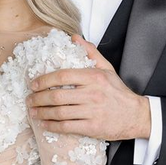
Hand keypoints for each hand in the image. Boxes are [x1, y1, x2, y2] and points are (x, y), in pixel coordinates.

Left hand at [27, 35, 150, 140]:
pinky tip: (45, 124)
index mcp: (93, 77)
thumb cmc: (118, 92)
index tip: (34, 84)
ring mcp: (92, 112)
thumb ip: (90, 52)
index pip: (63, 76)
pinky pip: (67, 127)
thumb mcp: (107, 68)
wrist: (136, 115)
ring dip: (42, 113)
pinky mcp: (92, 127)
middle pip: (57, 96)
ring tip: (33, 111)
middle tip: (29, 99)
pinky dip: (53, 126)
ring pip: (60, 113)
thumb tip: (73, 37)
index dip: (44, 80)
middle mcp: (92, 94)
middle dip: (39, 98)